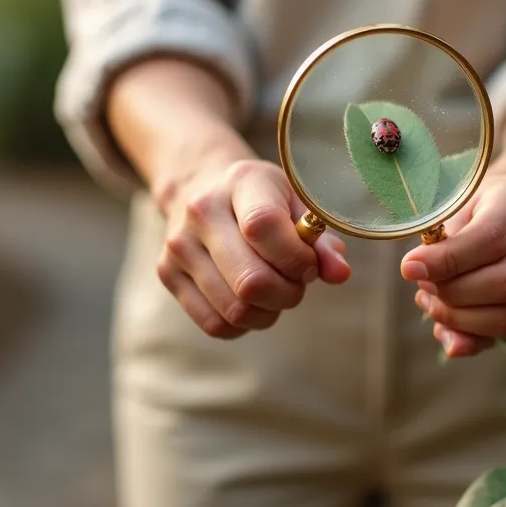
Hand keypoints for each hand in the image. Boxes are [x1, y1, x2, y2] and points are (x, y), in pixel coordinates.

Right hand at [156, 159, 350, 338]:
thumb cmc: (261, 198)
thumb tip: (338, 274)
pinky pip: (214, 324)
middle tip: (296, 284)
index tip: (308, 264)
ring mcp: (178, 245)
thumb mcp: (296, 203)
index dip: (296, 258)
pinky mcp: (167, 273)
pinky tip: (251, 302)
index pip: (264, 227)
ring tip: (275, 292)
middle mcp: (201, 211)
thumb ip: (322, 240)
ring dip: (267, 312)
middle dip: (287, 294)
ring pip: (234, 309)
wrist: (200, 187)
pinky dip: (242, 324)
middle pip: (250, 281)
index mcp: (240, 182)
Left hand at [400, 171, 505, 356]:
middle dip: (454, 295)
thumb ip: (441, 249)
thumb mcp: (456, 207)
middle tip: (423, 287)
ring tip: (434, 301)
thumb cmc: (480, 203)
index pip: (491, 240)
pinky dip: (472, 331)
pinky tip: (450, 317)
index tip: (409, 269)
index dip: (446, 262)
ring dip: (461, 320)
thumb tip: (428, 308)